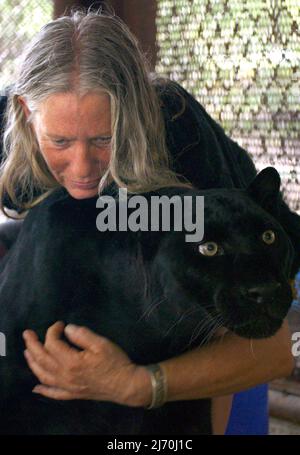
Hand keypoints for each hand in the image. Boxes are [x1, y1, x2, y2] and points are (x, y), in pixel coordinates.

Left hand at [23, 321, 150, 406]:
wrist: (126, 385)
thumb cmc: (115, 362)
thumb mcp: (101, 343)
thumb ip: (82, 335)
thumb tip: (68, 329)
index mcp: (72, 362)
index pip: (53, 344)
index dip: (53, 331)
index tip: (60, 324)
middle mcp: (65, 376)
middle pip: (42, 359)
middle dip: (33, 344)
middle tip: (27, 333)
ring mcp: (67, 387)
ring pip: (43, 375)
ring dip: (32, 363)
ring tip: (27, 353)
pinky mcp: (73, 394)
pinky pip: (54, 394)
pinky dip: (43, 390)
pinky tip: (36, 387)